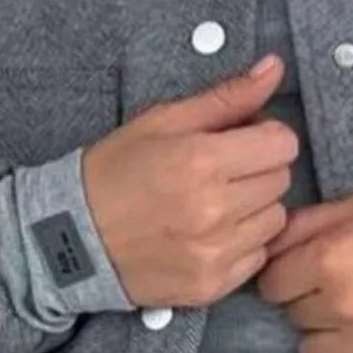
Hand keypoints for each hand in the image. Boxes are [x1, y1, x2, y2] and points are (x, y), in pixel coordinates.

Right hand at [81, 55, 297, 307]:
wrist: (70, 240)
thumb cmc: (113, 172)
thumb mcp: (162, 122)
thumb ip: (225, 97)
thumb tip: (275, 67)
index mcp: (201, 161)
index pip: (282, 145)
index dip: (265, 137)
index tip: (242, 141)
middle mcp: (214, 210)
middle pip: (281, 181)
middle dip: (259, 169)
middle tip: (222, 172)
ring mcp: (214, 253)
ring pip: (275, 220)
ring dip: (255, 208)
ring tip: (216, 203)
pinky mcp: (211, 285)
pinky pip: (257, 257)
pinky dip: (242, 243)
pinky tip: (209, 234)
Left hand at [255, 188, 352, 352]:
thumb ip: (308, 223)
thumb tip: (267, 245)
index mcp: (329, 257)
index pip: (270, 285)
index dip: (287, 277)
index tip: (307, 273)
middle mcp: (341, 303)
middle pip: (292, 318)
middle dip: (310, 303)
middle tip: (345, 289)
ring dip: (328, 336)